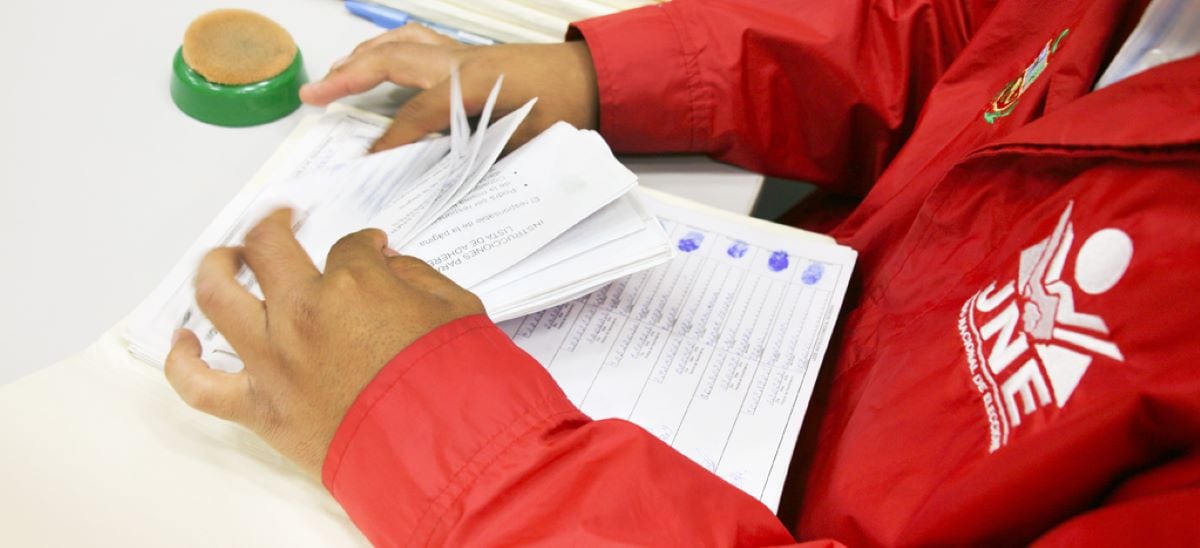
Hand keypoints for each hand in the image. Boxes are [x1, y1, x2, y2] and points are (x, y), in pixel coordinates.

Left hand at [164, 209, 484, 476]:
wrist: (443, 452)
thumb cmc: (454, 385)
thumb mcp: (456, 308)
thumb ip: (416, 275)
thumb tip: (387, 265)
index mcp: (353, 285)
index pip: (348, 246)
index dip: (363, 244)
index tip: (372, 252)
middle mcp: (303, 314)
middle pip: (265, 248)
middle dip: (274, 225)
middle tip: (281, 223)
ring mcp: (274, 361)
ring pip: (216, 296)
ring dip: (215, 267)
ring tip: (226, 260)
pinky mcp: (260, 408)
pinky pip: (200, 386)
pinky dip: (182, 363)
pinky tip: (183, 342)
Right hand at [299, 24, 598, 152]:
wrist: (594, 80)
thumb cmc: (567, 111)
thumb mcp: (522, 145)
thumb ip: (476, 155)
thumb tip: (439, 172)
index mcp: (473, 83)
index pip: (417, 113)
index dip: (392, 141)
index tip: (371, 163)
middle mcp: (461, 60)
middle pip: (391, 59)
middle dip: (347, 77)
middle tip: (313, 95)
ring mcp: (463, 52)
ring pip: (401, 42)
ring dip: (364, 56)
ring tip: (335, 75)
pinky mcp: (469, 52)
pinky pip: (418, 41)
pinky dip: (391, 48)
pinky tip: (379, 61)